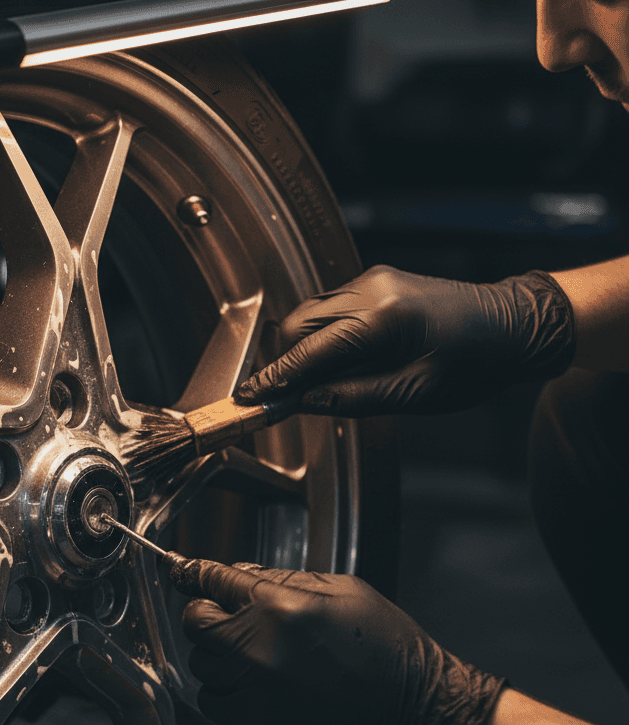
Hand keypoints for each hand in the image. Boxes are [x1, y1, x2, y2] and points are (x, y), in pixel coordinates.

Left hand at [183, 562, 505, 724]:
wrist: (415, 713)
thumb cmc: (389, 649)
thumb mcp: (344, 590)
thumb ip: (284, 578)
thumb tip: (238, 573)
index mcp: (282, 607)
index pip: (215, 581)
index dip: (196, 573)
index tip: (186, 571)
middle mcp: (260, 649)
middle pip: (195, 623)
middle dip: (206, 612)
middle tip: (225, 613)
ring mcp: (255, 690)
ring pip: (201, 662)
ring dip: (216, 652)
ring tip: (249, 651)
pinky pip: (211, 701)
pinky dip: (220, 689)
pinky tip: (248, 682)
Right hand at [237, 265, 574, 415]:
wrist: (517, 325)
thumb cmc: (477, 362)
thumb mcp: (415, 393)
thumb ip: (353, 397)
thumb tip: (305, 402)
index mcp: (384, 318)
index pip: (310, 351)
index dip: (277, 379)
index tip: (251, 398)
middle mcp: (372, 288)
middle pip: (298, 324)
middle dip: (285, 362)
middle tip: (282, 397)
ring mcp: (373, 280)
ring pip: (310, 313)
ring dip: (303, 349)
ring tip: (314, 383)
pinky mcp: (378, 282)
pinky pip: (331, 307)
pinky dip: (322, 335)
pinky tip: (336, 361)